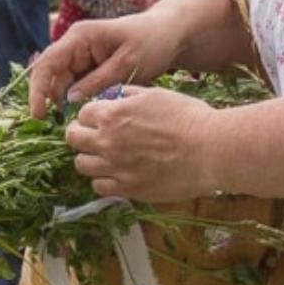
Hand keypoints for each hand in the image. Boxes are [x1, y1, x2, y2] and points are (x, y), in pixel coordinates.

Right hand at [27, 13, 181, 116]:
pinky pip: (77, 88)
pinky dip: (80, 102)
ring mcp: (81, 57)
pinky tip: (89, 115)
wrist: (169, 34)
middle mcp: (74, 46)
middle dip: (53, 101)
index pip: (47, 63)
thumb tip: (68, 101)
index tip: (38, 114)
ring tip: (82, 123)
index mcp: (79, 37)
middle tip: (67, 127)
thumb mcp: (127, 63)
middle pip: (52, 77)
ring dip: (68, 105)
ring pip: (63, 86)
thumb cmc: (150, 42)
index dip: (37, 89)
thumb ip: (98, 81)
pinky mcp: (89, 68)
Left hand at [63, 86, 218, 202]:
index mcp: (112, 115)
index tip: (97, 118)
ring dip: (89, 158)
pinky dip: (103, 180)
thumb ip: (128, 95)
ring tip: (104, 156)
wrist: (209, 150)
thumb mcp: (155, 94)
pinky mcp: (127, 190)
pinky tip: (116, 173)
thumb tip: (113, 97)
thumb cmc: (187, 117)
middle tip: (92, 136)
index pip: (82, 114)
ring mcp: (115, 168)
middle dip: (80, 134)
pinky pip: (99, 187)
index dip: (89, 115)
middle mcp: (107, 142)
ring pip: (82, 165)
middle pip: (74, 139)